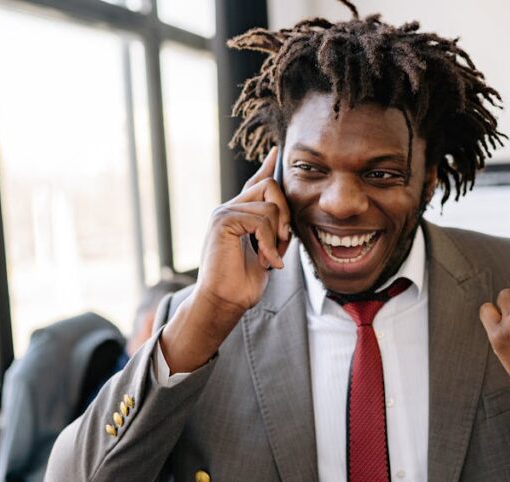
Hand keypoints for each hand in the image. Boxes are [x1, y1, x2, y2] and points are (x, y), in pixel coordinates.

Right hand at [162, 147, 290, 372]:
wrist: (224, 301)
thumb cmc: (244, 282)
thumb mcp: (267, 250)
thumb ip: (273, 229)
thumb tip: (287, 214)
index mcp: (239, 212)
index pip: (255, 182)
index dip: (268, 167)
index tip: (276, 152)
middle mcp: (229, 206)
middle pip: (271, 186)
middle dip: (286, 215)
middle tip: (283, 244)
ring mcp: (224, 211)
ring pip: (270, 206)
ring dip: (278, 237)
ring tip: (271, 258)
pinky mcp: (223, 220)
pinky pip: (261, 221)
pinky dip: (269, 244)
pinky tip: (266, 261)